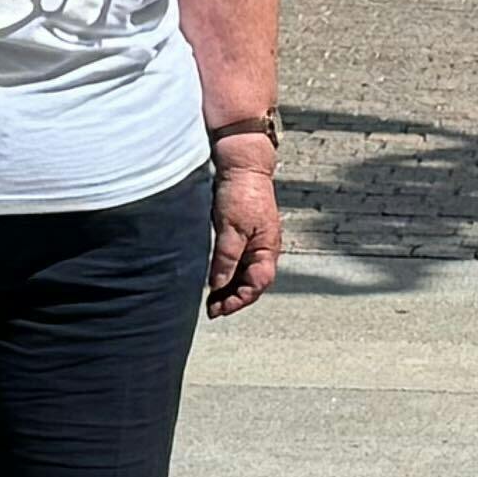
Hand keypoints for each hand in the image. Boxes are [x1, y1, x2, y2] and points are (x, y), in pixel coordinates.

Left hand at [204, 137, 282, 314]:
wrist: (243, 166)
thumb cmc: (242, 193)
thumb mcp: (232, 228)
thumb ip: (226, 258)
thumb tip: (217, 285)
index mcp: (267, 249)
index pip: (257, 285)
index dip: (238, 300)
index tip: (218, 309)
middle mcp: (263, 250)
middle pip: (251, 283)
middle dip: (233, 299)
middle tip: (211, 310)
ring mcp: (254, 243)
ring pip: (244, 275)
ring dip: (229, 289)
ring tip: (210, 300)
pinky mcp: (243, 236)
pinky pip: (237, 263)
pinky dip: (226, 274)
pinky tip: (213, 279)